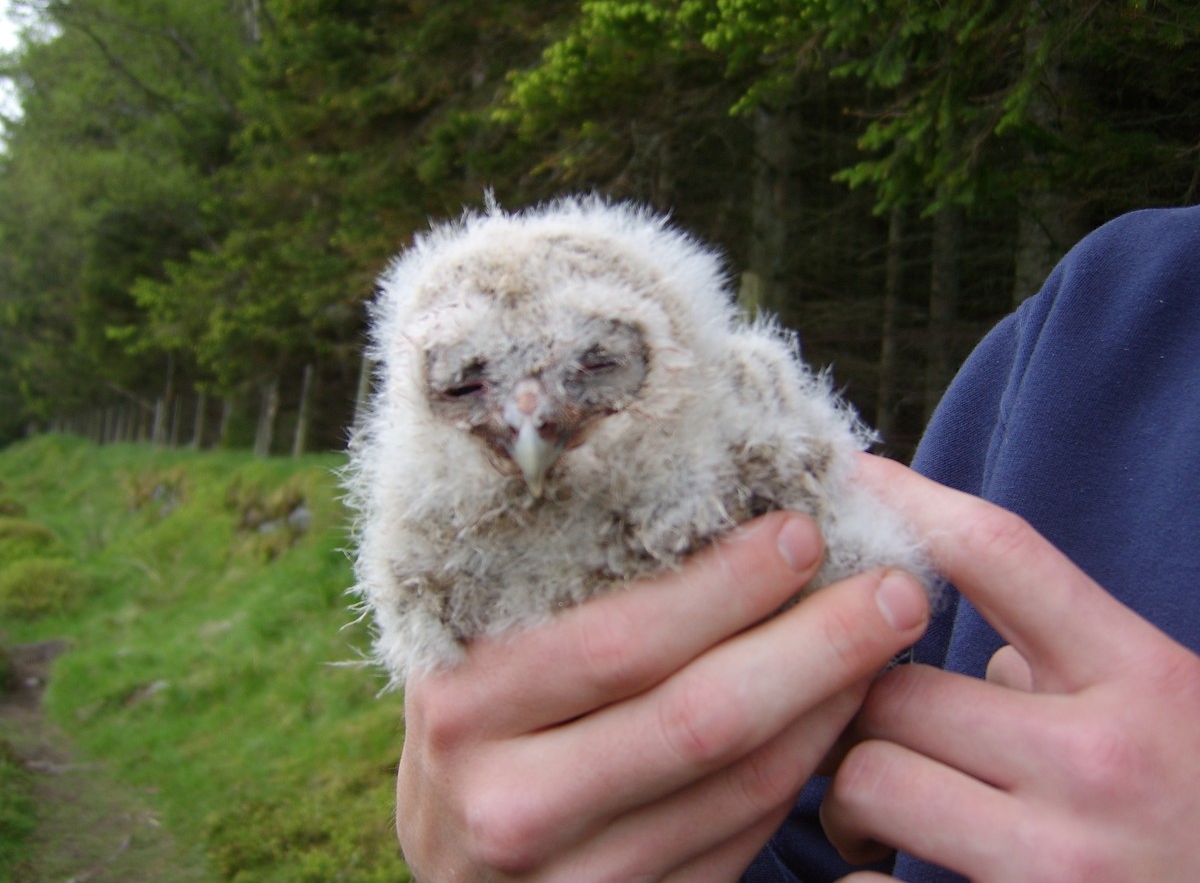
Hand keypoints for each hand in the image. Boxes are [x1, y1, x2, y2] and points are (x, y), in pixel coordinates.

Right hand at [394, 511, 929, 879]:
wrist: (444, 873)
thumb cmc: (471, 732)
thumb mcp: (475, 657)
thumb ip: (562, 607)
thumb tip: (713, 515)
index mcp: (462, 706)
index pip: (621, 641)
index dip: (726, 586)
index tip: (803, 531)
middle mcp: (510, 804)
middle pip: (700, 720)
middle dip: (815, 645)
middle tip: (892, 587)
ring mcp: (570, 881)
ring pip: (740, 788)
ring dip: (828, 709)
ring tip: (882, 642)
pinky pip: (740, 841)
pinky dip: (799, 771)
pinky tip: (833, 718)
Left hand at [822, 455, 1199, 881]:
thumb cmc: (1199, 804)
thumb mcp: (1168, 709)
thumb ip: (1066, 662)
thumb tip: (953, 644)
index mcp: (1142, 680)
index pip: (999, 552)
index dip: (906, 500)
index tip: (844, 475)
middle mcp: (1102, 764)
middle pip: (895, 687)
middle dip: (852, 698)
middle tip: (847, 716)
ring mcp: (1062, 863)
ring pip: (869, 780)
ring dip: (846, 795)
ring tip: (866, 811)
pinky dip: (862, 881)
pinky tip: (887, 875)